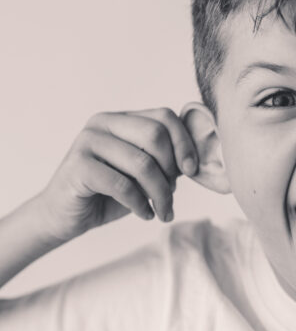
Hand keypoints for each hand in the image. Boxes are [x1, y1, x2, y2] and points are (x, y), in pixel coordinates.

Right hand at [37, 108, 198, 242]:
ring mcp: (88, 142)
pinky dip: (140, 204)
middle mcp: (103, 123)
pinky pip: (122, 185)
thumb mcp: (142, 174)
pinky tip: (144, 214)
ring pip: (142, 164)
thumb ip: (164, 161)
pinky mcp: (79, 166)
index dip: (184, 143)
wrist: (66, 215)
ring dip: (160, 194)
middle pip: (155, 135)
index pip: (164, 116)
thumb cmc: (108, 193)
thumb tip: (195, 160)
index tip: (191, 171)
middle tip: (171, 196)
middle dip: (171, 171)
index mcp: (121, 119)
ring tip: (162, 211)